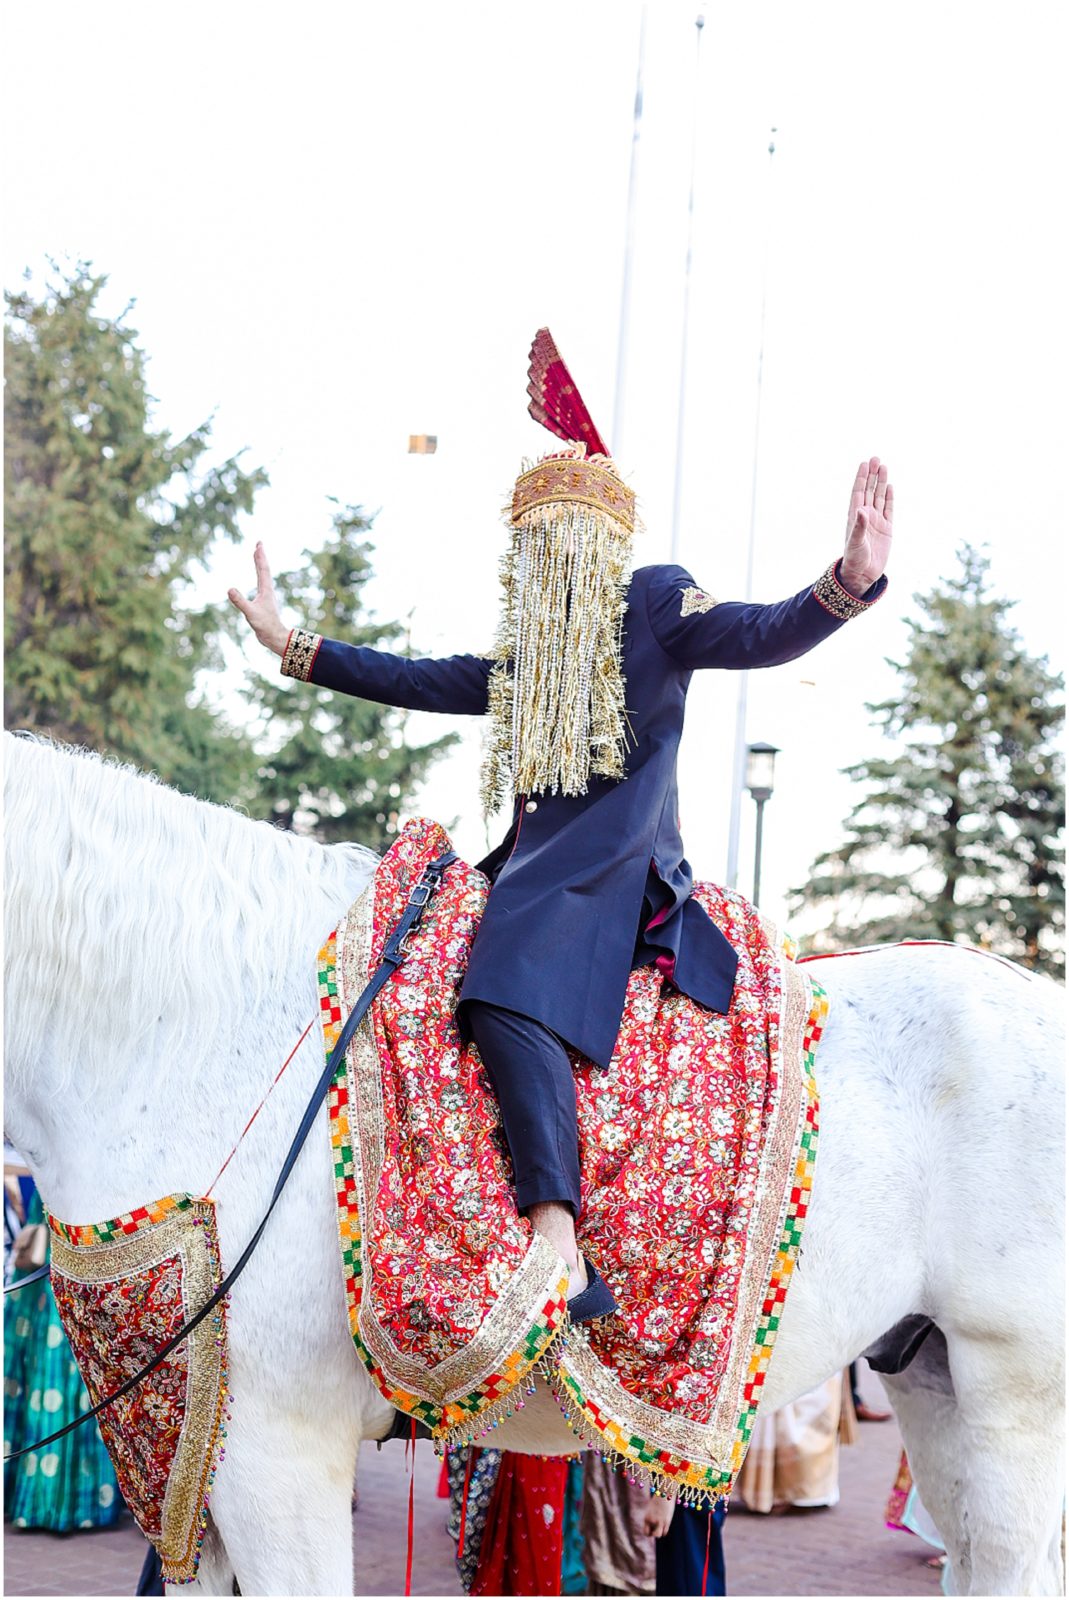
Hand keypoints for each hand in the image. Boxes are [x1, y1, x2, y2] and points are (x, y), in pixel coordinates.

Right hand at [228, 542, 288, 655]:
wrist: (274, 637)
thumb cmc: (265, 626)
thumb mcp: (250, 613)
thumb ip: (240, 601)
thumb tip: (229, 589)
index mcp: (266, 590)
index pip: (263, 569)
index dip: (260, 556)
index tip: (258, 544)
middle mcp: (267, 591)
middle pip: (264, 570)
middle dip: (260, 556)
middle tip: (258, 544)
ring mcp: (266, 597)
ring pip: (263, 576)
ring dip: (259, 565)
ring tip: (257, 556)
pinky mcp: (263, 603)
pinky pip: (260, 584)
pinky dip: (258, 577)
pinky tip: (257, 580)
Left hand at [640, 1494, 675, 1538]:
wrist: (665, 1493)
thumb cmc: (658, 1500)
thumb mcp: (651, 1509)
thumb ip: (651, 1517)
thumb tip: (653, 1525)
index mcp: (647, 1518)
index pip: (646, 1532)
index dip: (649, 1532)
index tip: (652, 1529)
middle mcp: (652, 1521)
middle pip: (652, 1535)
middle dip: (654, 1534)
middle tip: (656, 1528)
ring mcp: (660, 1522)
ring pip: (659, 1535)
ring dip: (660, 1532)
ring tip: (661, 1526)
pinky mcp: (667, 1521)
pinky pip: (665, 1532)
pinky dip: (664, 1531)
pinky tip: (665, 1524)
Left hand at [840, 457, 893, 596]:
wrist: (863, 575)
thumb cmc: (855, 559)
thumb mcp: (856, 543)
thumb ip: (858, 526)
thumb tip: (861, 509)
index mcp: (855, 516)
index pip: (858, 492)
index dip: (861, 478)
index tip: (864, 463)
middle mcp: (865, 516)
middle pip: (869, 490)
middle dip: (872, 475)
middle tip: (875, 458)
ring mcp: (876, 521)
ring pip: (879, 497)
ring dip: (881, 482)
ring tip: (883, 466)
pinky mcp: (886, 529)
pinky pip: (889, 509)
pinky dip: (889, 498)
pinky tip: (889, 486)